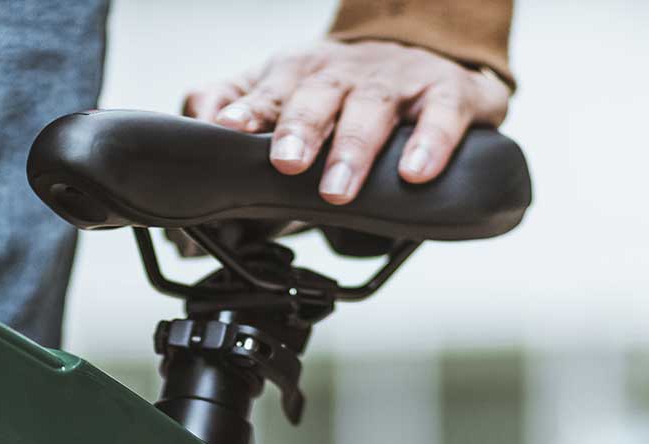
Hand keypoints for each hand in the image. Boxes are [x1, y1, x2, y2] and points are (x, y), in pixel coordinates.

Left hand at [183, 39, 508, 205]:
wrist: (425, 50)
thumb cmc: (343, 87)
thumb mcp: (284, 87)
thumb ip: (236, 102)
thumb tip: (198, 118)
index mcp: (302, 72)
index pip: (271, 90)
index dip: (250, 110)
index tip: (231, 130)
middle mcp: (347, 73)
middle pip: (319, 96)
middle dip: (300, 128)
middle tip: (286, 163)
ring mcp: (398, 81)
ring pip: (373, 108)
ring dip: (354, 147)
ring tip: (338, 188)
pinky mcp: (451, 92)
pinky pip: (443, 115)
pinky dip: (431, 142)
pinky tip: (415, 172)